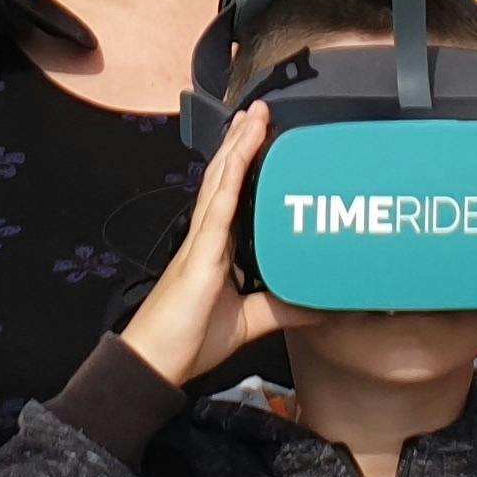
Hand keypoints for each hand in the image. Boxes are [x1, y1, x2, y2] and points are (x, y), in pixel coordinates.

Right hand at [119, 105, 284, 385]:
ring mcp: (200, 242)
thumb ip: (281, 309)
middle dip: (241, 143)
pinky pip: (217, 209)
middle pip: (225, 178)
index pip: (231, 195)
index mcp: (215, 248)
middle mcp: (206, 237)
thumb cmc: (189, 341)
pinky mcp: (199, 255)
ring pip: (220, 183)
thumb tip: (321, 304)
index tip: (259, 137)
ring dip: (237, 148)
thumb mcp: (248, 322)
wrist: (155, 365)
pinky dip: (229, 179)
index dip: (244, 164)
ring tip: (252, 118)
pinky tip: (240, 156)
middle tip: (258, 112)